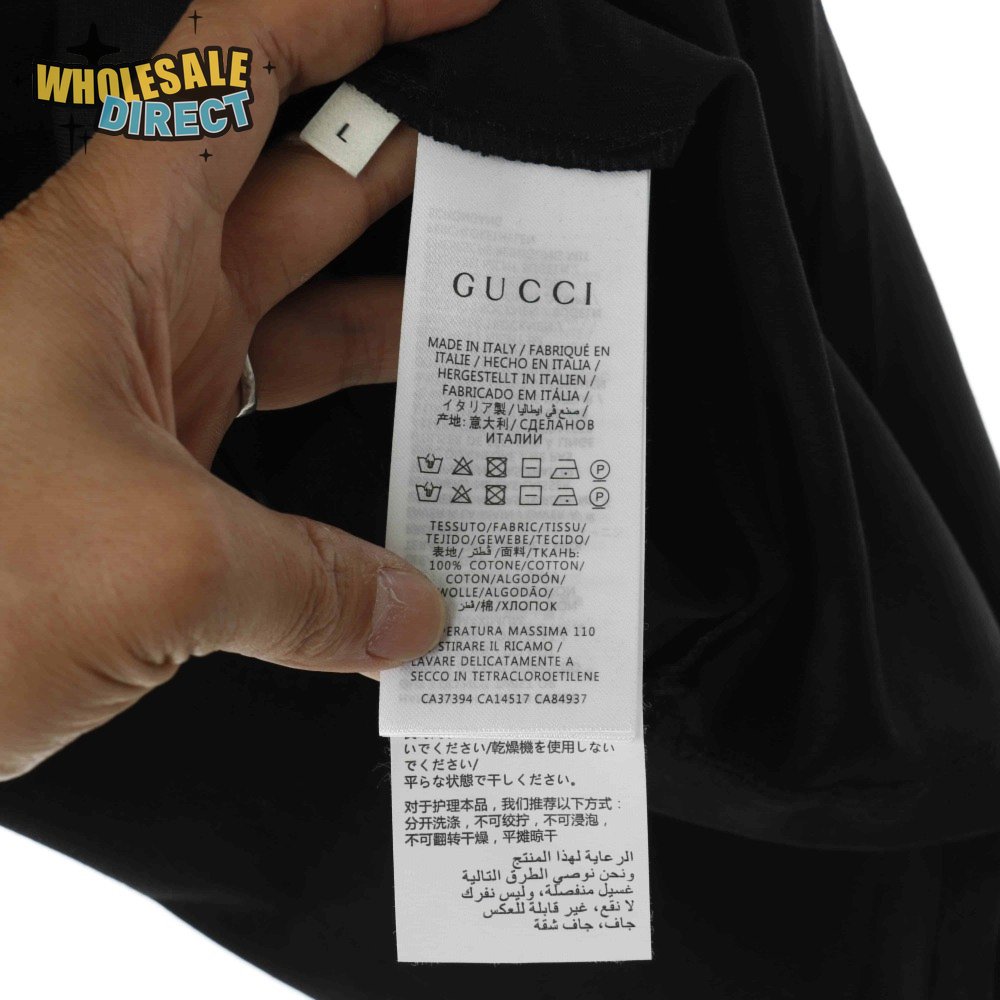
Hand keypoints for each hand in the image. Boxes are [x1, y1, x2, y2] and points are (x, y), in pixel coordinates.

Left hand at [0, 0, 497, 779]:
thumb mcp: (151, 566)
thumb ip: (308, 586)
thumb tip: (403, 613)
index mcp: (114, 250)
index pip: (245, 64)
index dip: (356, 12)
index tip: (457, 6)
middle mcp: (135, 298)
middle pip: (302, 180)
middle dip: (414, 158)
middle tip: (513, 172)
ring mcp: (155, 381)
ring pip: (303, 304)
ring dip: (399, 308)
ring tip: (497, 319)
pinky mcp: (162, 463)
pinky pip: (283, 413)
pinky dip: (352, 431)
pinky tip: (416, 461)